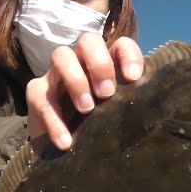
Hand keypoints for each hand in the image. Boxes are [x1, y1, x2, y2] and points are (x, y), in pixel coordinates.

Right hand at [26, 33, 143, 149]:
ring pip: (61, 55)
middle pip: (89, 40)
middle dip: (99, 64)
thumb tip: (152, 113)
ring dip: (76, 80)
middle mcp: (83, 62)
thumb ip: (131, 106)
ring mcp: (57, 74)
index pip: (121, 45)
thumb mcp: (119, 116)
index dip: (129, 55)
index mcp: (109, 64)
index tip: (133, 78)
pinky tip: (66, 141)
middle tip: (107, 93)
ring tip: (87, 109)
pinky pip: (41, 97)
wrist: (68, 152)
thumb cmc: (102, 127)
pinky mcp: (38, 93)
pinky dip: (54, 119)